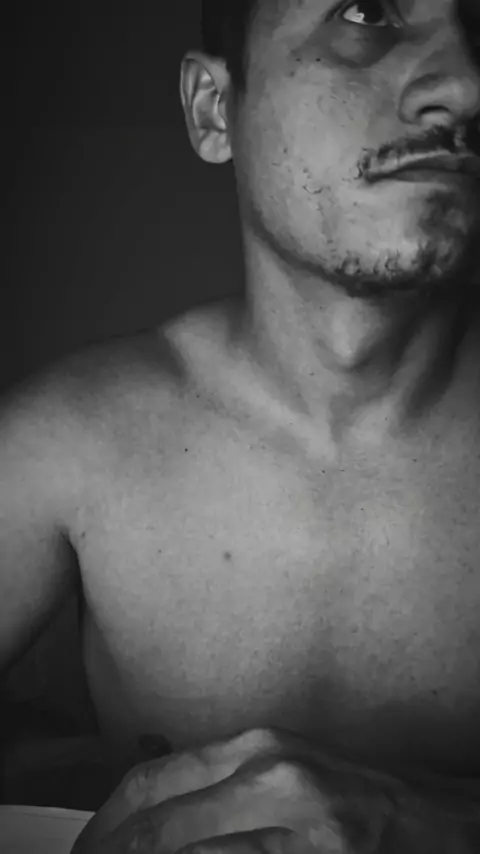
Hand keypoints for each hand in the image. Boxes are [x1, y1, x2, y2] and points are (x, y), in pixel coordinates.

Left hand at [71, 727, 398, 852]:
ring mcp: (297, 827)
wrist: (433, 820)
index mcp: (257, 744)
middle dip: (112, 853)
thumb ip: (221, 780)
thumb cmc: (355, 793)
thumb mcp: (284, 766)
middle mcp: (271, 776)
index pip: (155, 779)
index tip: (87, 847)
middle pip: (160, 822)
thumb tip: (155, 809)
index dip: (107, 822)